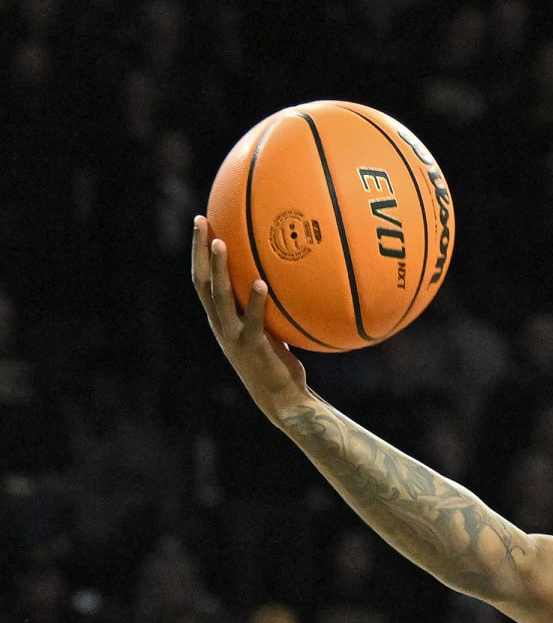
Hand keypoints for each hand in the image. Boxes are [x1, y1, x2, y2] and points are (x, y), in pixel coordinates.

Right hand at [191, 216, 311, 422]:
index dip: (199, 252)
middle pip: (202, 281)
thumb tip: (283, 276)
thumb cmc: (278, 361)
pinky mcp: (253, 347)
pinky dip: (255, 302)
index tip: (202, 222)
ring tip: (222, 243)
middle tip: (201, 221)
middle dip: (200, 251)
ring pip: (219, 297)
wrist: (282, 400)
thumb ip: (267, 306)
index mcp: (220, 319)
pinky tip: (261, 283)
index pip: (202, 279)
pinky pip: (252, 320)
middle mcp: (220, 325)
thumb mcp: (269, 329)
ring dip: (220, 269)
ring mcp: (234, 336)